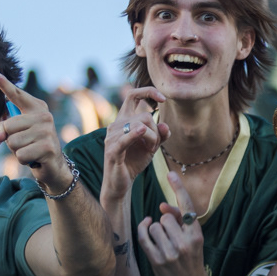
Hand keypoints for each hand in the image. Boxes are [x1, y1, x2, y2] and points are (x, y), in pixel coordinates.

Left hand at [0, 71, 67, 190]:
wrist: (53, 165)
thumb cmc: (31, 144)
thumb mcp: (15, 134)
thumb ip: (0, 130)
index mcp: (36, 108)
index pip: (17, 94)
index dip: (4, 84)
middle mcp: (44, 116)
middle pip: (8, 126)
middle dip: (10, 138)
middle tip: (24, 142)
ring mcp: (47, 131)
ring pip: (13, 142)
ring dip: (17, 150)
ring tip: (30, 149)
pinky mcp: (48, 148)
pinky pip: (20, 155)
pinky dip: (23, 160)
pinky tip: (34, 158)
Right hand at [101, 88, 168, 204]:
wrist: (121, 183)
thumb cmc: (134, 162)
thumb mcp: (151, 146)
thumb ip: (160, 135)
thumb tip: (164, 125)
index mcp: (124, 120)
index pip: (133, 95)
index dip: (148, 92)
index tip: (163, 99)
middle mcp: (115, 125)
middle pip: (144, 116)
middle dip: (156, 130)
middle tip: (156, 145)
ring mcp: (112, 137)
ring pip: (140, 126)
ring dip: (152, 139)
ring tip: (151, 150)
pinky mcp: (112, 151)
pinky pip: (125, 138)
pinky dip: (134, 134)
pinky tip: (142, 131)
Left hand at [139, 171, 210, 275]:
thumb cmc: (192, 257)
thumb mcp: (193, 238)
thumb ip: (180, 220)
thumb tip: (162, 206)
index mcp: (196, 234)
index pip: (186, 208)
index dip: (178, 188)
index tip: (171, 173)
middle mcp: (184, 243)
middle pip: (165, 217)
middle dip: (165, 222)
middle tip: (170, 233)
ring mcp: (170, 253)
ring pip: (154, 226)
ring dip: (156, 230)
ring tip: (163, 240)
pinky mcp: (156, 261)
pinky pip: (144, 237)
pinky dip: (143, 229)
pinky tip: (147, 227)